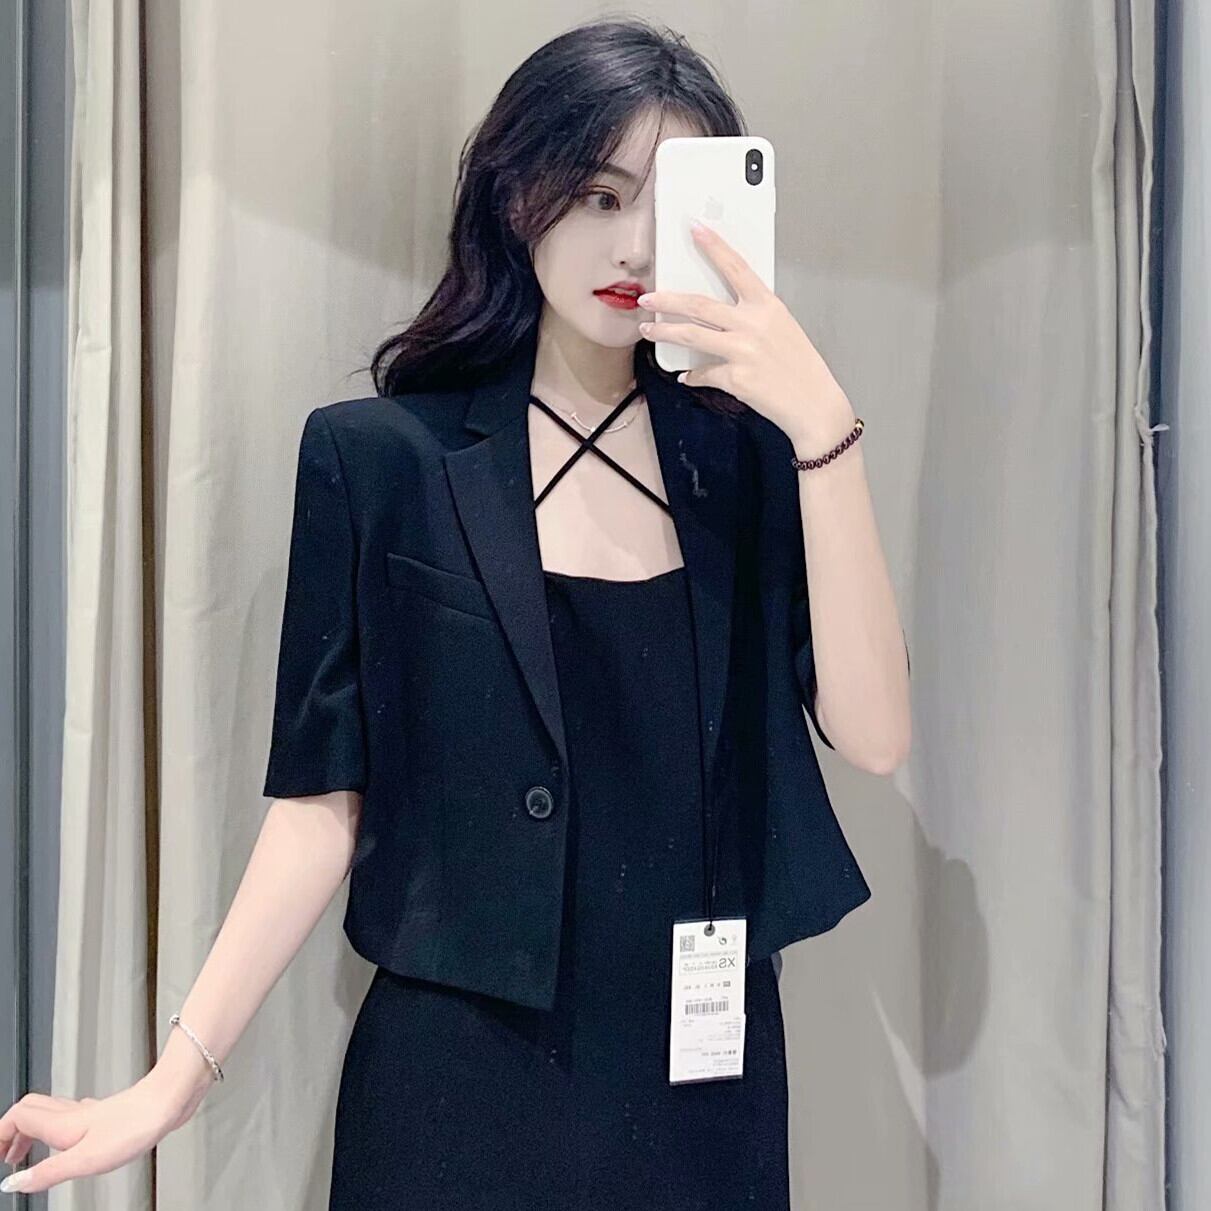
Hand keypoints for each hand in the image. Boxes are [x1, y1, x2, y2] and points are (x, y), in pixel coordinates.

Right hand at [0, 1068, 201, 1195]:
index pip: (18, 1117)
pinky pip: (75, 1115)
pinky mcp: (110, 1114)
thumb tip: (14, 1184)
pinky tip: (70, 1138)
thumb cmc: (136, 1125)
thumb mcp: (86, 1159)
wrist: (171, 1101)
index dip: (0, 1134)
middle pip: (30, 1109)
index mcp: (63, 1123)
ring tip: (27, 1151)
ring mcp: (93, 1112)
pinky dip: (60, 1127)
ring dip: (33, 1129)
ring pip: (52, 1111)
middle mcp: (74, 1114)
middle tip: (5, 1154)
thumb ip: (48, 1172)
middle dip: (12, 1130)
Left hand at [636, 220, 854, 447]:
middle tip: (647, 297)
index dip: (714, 247)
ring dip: (664, 331)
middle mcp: (753, 324)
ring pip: (691, 335)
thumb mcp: (782, 329)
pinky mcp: (735, 378)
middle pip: (699, 304)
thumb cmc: (801, 368)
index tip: (695, 230)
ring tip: (648, 329)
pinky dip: (692, 376)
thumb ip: (753, 317)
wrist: (814, 404)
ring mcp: (742, 351)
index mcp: (768, 306)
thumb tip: (721, 316)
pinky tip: (687, 376)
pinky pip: (703, 373)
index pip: (736, 268)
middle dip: (667, 300)